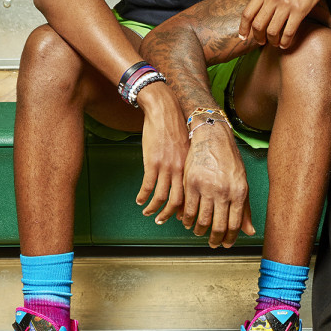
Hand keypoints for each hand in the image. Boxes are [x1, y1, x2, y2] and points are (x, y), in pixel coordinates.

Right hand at [134, 83, 186, 223]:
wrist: (164, 110)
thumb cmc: (176, 127)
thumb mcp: (187, 147)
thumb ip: (186, 163)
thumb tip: (183, 179)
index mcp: (191, 166)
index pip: (191, 195)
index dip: (185, 209)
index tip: (180, 217)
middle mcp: (181, 169)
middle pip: (177, 201)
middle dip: (169, 215)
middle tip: (162, 221)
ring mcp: (166, 167)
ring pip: (160, 197)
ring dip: (153, 208)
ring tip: (147, 212)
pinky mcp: (152, 162)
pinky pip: (147, 186)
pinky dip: (143, 197)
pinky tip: (139, 200)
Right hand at [180, 122, 257, 247]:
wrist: (212, 137)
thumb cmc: (229, 159)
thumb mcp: (242, 182)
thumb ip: (245, 208)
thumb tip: (250, 231)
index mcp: (239, 192)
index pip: (235, 224)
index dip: (230, 238)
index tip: (226, 244)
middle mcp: (223, 192)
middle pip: (218, 226)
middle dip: (215, 239)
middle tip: (212, 243)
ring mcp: (206, 188)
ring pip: (201, 220)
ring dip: (200, 231)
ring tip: (199, 232)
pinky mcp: (191, 184)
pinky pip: (188, 209)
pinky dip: (188, 220)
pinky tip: (188, 222)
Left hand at [238, 0, 330, 48]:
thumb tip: (258, 9)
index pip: (247, 14)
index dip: (243, 28)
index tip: (243, 37)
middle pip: (258, 25)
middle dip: (258, 37)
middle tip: (261, 42)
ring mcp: (286, 4)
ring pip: (272, 31)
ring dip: (272, 41)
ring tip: (275, 43)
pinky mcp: (300, 10)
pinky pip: (289, 32)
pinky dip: (285, 41)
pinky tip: (285, 44)